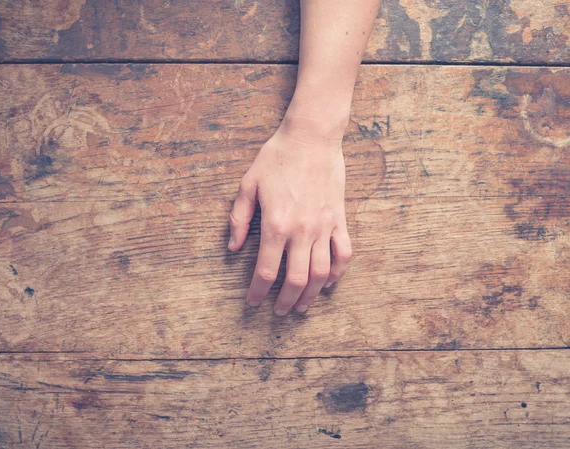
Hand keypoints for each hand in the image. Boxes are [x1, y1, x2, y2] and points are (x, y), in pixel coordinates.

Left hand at [228, 114, 351, 314]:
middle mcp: (301, 232)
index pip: (266, 271)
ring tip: (302, 307)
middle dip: (285, 302)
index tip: (253, 303)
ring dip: (311, 295)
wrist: (311, 138)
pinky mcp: (339, 220)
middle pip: (296, 280)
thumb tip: (233, 248)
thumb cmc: (276, 158)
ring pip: (321, 274)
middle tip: (278, 312)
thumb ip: (239, 219)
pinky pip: (343, 254)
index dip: (257, 292)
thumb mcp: (248, 184)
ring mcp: (324, 227)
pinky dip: (338, 273)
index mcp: (276, 225)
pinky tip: (328, 283)